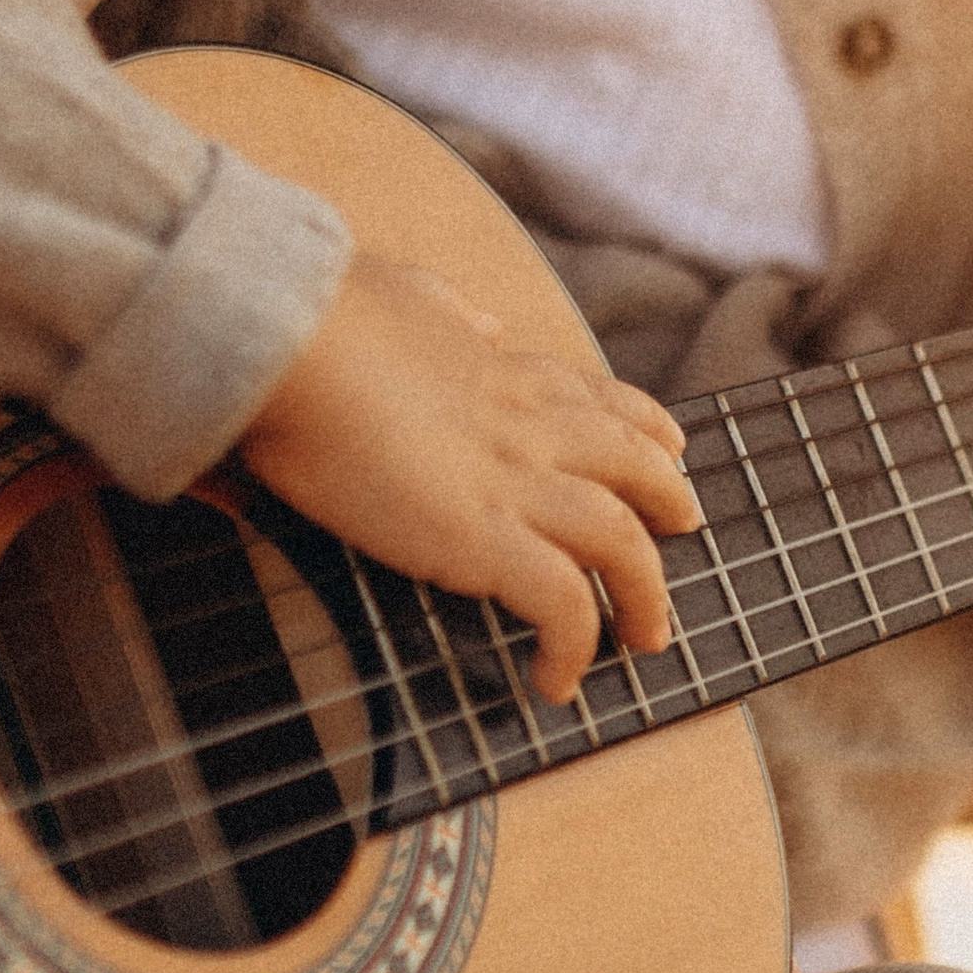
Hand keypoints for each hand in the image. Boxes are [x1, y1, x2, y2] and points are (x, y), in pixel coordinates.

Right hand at [238, 256, 701, 702]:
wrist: (288, 339)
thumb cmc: (323, 313)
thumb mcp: (404, 292)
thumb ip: (447, 312)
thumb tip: (476, 320)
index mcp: (503, 369)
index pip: (599, 398)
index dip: (645, 427)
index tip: (669, 447)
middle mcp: (528, 424)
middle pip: (636, 465)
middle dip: (669, 500)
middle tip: (683, 530)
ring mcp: (514, 482)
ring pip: (623, 542)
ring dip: (644, 593)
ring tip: (645, 636)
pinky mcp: (483, 537)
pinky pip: (562, 604)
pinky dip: (573, 645)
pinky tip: (557, 680)